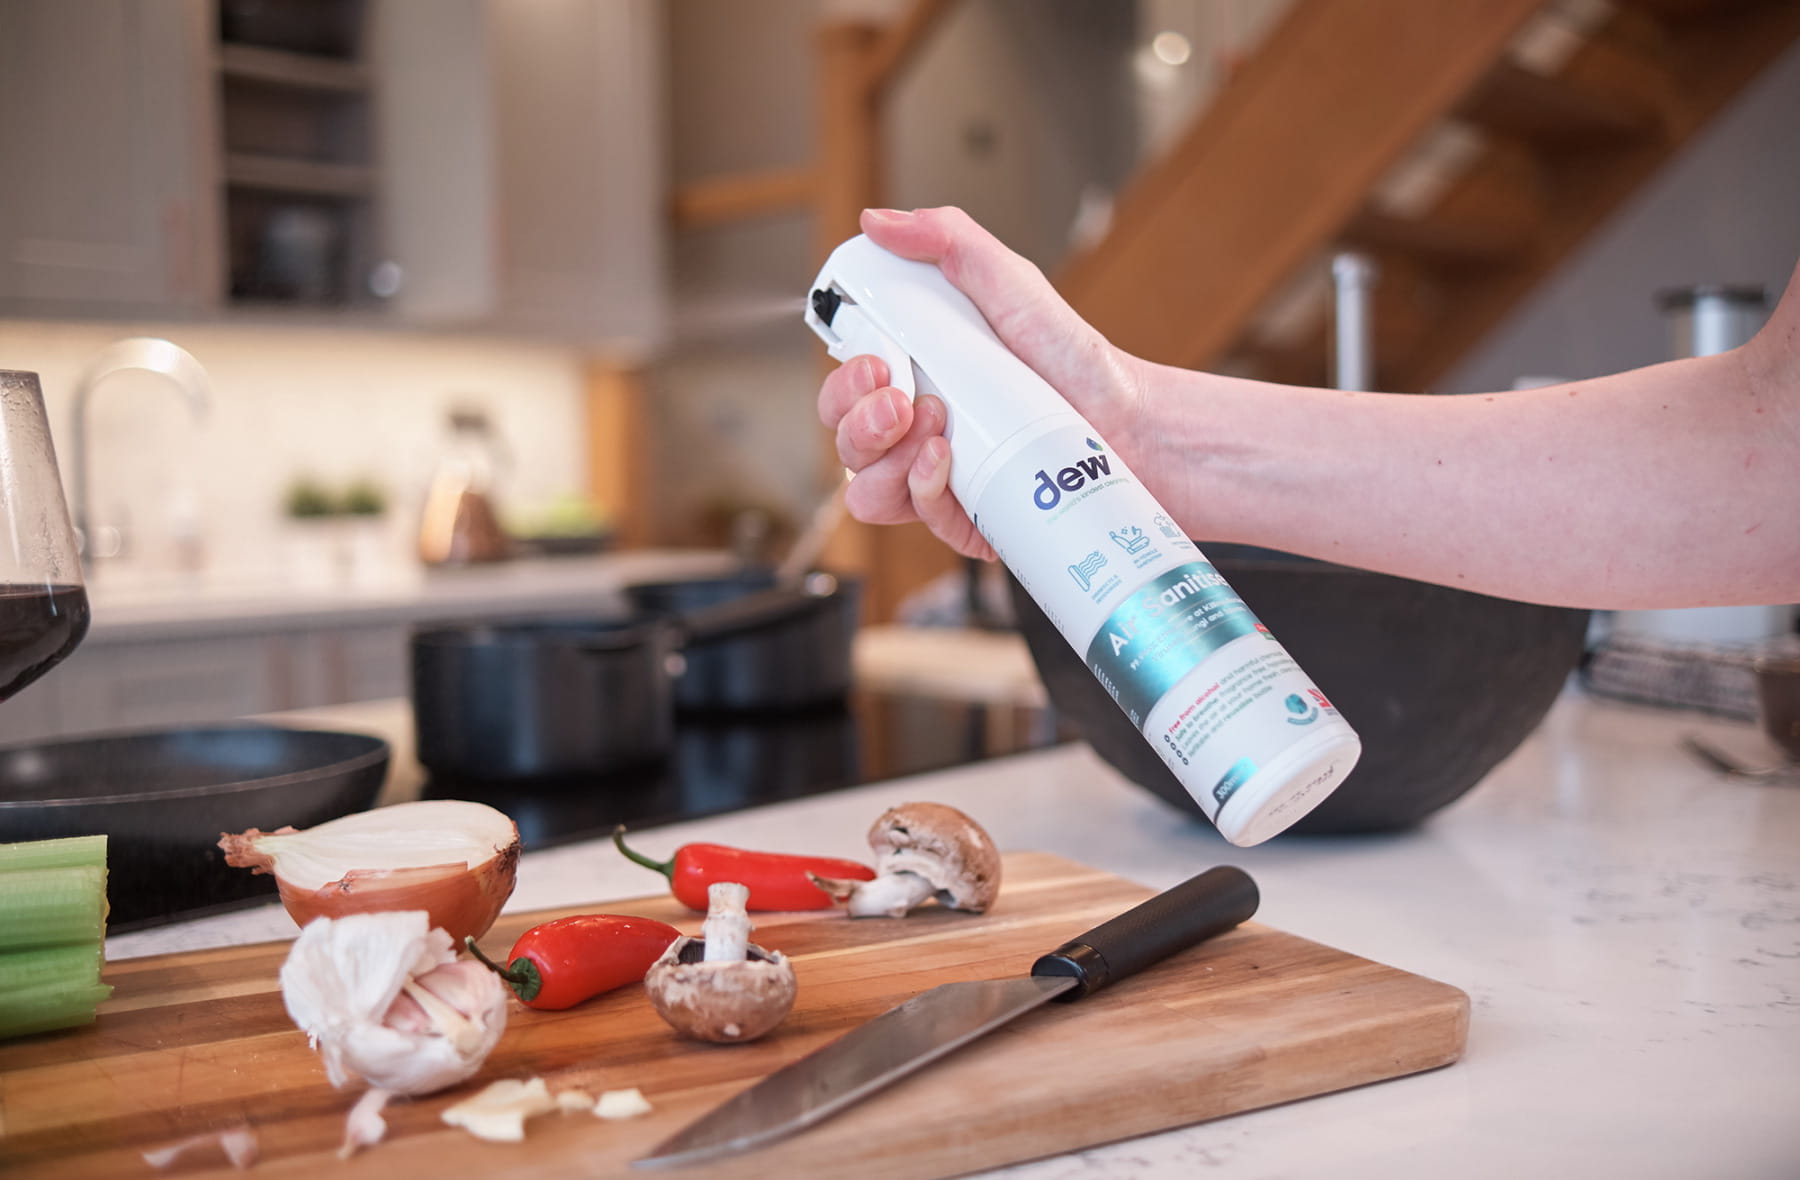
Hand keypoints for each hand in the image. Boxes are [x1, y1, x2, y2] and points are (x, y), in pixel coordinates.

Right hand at [818, 206, 1148, 559]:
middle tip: (897, 395)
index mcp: (920, 379)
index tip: (872, 360)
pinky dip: (922, 488)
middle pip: (846, 440)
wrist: (1134, 424)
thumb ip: (948, 241)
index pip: (848, 391)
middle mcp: (921, 434)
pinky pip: (918, 519)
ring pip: (867, 491)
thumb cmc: (1075, 362)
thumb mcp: (1011, 284)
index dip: (844, 381)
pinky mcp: (968, 522)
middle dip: (856, 419)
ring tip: (933, 423)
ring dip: (883, 458)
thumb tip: (879, 222)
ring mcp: (943, 482)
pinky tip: (949, 459)